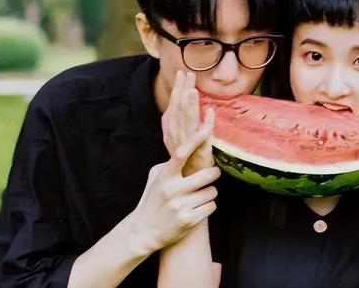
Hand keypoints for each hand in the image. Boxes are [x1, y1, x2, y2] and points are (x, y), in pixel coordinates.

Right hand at [131, 121, 220, 252]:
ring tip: (199, 196)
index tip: (206, 127)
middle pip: (207, 175)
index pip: (181, 153)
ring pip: (212, 192)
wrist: (144, 231)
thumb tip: (187, 149)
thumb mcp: (155, 178)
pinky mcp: (189, 221)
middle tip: (213, 173)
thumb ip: (169, 165)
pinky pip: (211, 207)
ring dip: (209, 193)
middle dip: (214, 173)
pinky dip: (208, 206)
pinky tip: (199, 208)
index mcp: (165, 176)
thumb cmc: (152, 200)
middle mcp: (173, 190)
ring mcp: (181, 206)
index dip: (195, 139)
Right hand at [162, 71, 214, 175]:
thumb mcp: (178, 141)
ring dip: (190, 105)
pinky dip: (205, 124)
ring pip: (186, 122)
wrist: (188, 188)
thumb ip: (178, 125)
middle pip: (177, 111)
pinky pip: (202, 138)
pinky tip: (209, 112)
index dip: (176, 90)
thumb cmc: (186, 164)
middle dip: (182, 91)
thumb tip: (181, 105)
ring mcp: (186, 147)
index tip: (181, 74)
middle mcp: (176, 139)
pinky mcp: (199, 155)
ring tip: (193, 90)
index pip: (172, 107)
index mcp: (171, 133)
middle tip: (188, 74)